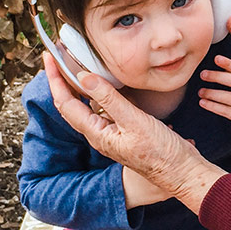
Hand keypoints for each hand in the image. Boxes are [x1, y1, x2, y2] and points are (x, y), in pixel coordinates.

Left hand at [44, 52, 223, 216]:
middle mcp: (99, 134)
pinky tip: (104, 85)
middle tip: (57, 57)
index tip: (49, 57)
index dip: (55, 79)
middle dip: (61, 80)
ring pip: (86, 106)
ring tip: (74, 66)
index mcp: (96, 133)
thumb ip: (109, 98)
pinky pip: (103, 109)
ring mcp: (111, 133)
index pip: (66, 103)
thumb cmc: (160, 153)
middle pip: (71, 104)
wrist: (181, 172)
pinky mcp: (125, 131)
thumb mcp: (134, 121)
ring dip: (77, 86)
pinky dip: (97, 93)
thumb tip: (84, 77)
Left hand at [198, 54, 230, 144]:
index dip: (229, 64)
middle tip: (203, 74)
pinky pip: (226, 111)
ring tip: (200, 91)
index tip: (216, 58)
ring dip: (212, 93)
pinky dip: (213, 106)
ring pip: (228, 98)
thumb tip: (220, 69)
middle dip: (217, 77)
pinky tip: (204, 103)